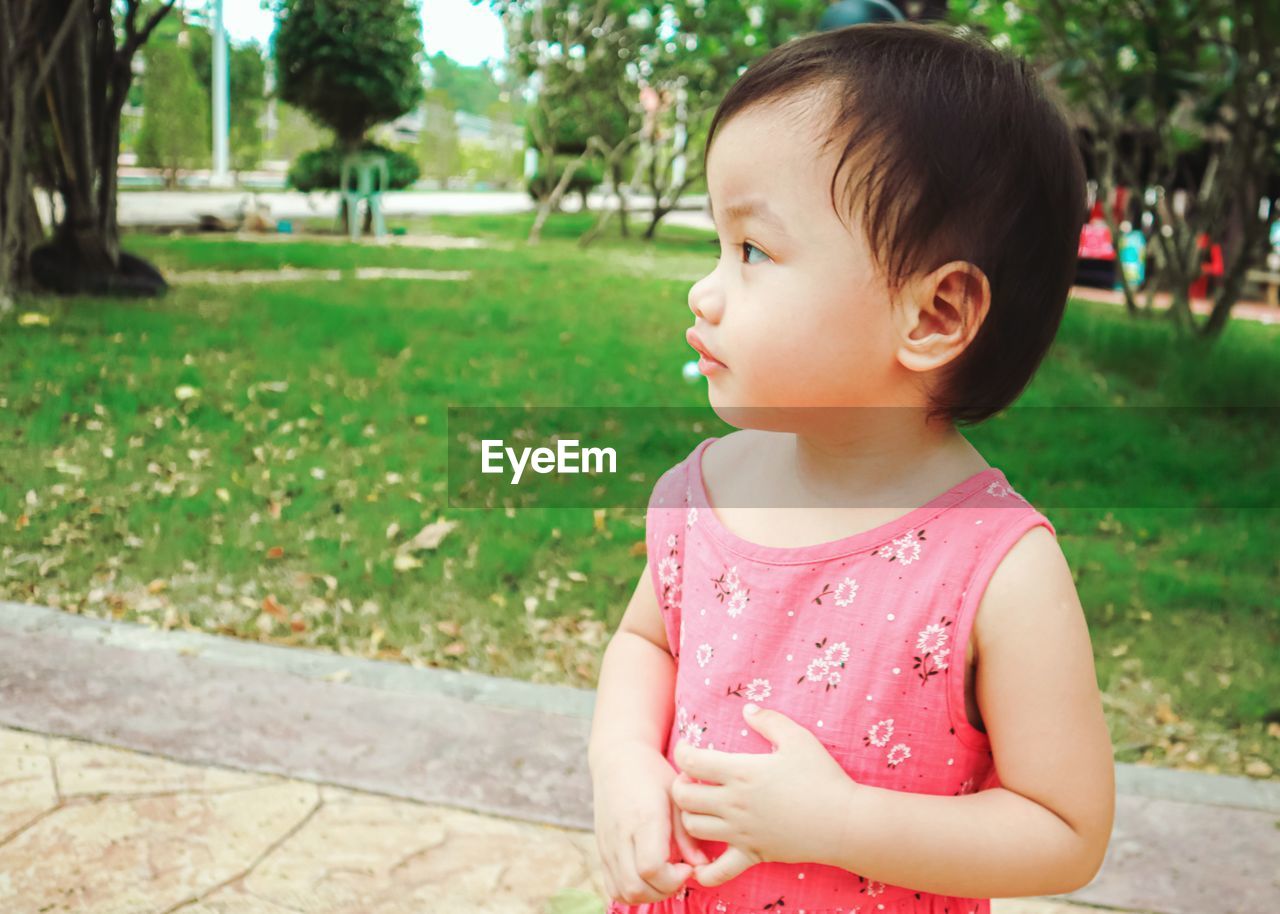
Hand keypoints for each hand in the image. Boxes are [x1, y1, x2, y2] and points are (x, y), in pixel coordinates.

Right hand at [592, 746, 711, 904]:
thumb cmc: (652, 775)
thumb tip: (700, 865)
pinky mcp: (601, 850)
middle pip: (636, 887)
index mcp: (643, 819)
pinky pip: (612, 886)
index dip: (673, 878)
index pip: (652, 868)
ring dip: (648, 894)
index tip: (688, 866)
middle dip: (663, 892)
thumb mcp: (677, 795)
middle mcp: (621, 835)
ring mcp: (607, 845)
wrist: (617, 760)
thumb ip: (687, 834)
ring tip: (665, 877)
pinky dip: (631, 891)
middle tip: (680, 874)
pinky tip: (648, 876)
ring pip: (622, 892)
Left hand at [671, 703, 857, 887]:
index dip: (683, 751)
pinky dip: (704, 872)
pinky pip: (719, 872)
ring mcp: (741, 832)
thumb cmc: (822, 777)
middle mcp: (734, 804)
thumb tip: (747, 708)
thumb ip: (769, 720)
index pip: (692, 761)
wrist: (845, 822)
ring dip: (688, 816)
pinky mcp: (753, 854)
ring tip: (700, 808)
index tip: (689, 749)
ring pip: (692, 828)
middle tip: (692, 779)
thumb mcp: (798, 738)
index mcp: (742, 773)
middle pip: (683, 796)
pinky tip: (700, 864)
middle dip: (680, 784)